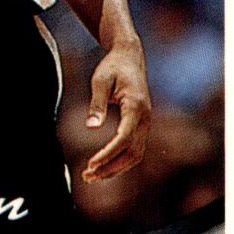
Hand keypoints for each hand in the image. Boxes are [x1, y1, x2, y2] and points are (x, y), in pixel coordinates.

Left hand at [82, 38, 150, 182]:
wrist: (129, 56)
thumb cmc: (112, 66)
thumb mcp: (100, 80)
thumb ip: (96, 104)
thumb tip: (91, 128)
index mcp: (135, 106)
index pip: (124, 138)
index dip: (108, 154)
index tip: (91, 164)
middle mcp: (145, 117)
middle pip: (132, 152)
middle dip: (111, 167)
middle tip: (87, 176)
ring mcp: (145, 122)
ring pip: (135, 154)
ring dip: (115, 167)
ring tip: (92, 176)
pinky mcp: (141, 124)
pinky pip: (134, 148)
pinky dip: (120, 160)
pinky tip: (103, 165)